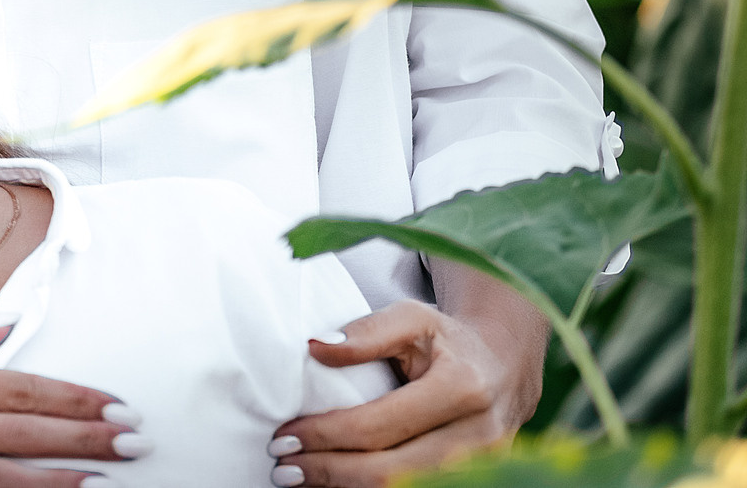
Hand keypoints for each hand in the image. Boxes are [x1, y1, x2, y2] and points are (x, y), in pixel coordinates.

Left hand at [266, 289, 537, 485]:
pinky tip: (340, 486)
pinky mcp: (482, 481)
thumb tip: (315, 346)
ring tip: (302, 481)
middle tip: (282, 468)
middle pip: (391, 472)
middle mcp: (479, 436)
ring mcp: (486, 466)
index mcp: (461, 388)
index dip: (326, 435)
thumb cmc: (447, 340)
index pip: (378, 425)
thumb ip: (366, 332)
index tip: (283, 436)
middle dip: (330, 473)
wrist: (506, 367)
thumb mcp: (411, 318)